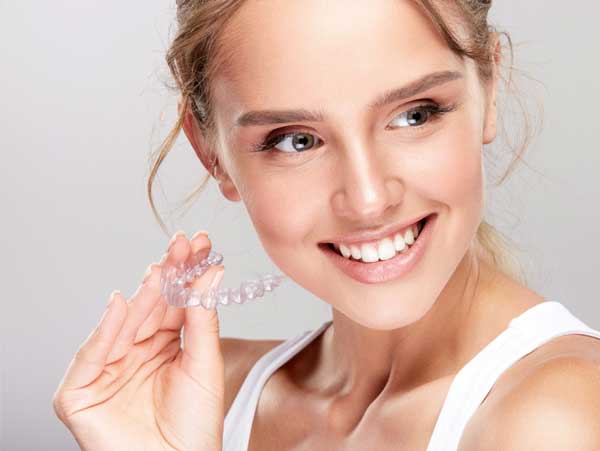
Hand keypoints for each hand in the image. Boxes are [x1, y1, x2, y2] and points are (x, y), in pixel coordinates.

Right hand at [53, 232, 225, 450]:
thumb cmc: (195, 426)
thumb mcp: (204, 364)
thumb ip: (203, 319)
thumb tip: (211, 273)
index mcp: (163, 346)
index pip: (173, 302)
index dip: (185, 273)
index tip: (200, 244)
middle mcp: (134, 352)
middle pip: (149, 307)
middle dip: (166, 275)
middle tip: (183, 244)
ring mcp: (107, 370)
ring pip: (123, 325)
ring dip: (142, 295)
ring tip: (163, 268)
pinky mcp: (81, 392)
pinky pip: (92, 356)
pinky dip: (105, 331)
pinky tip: (121, 302)